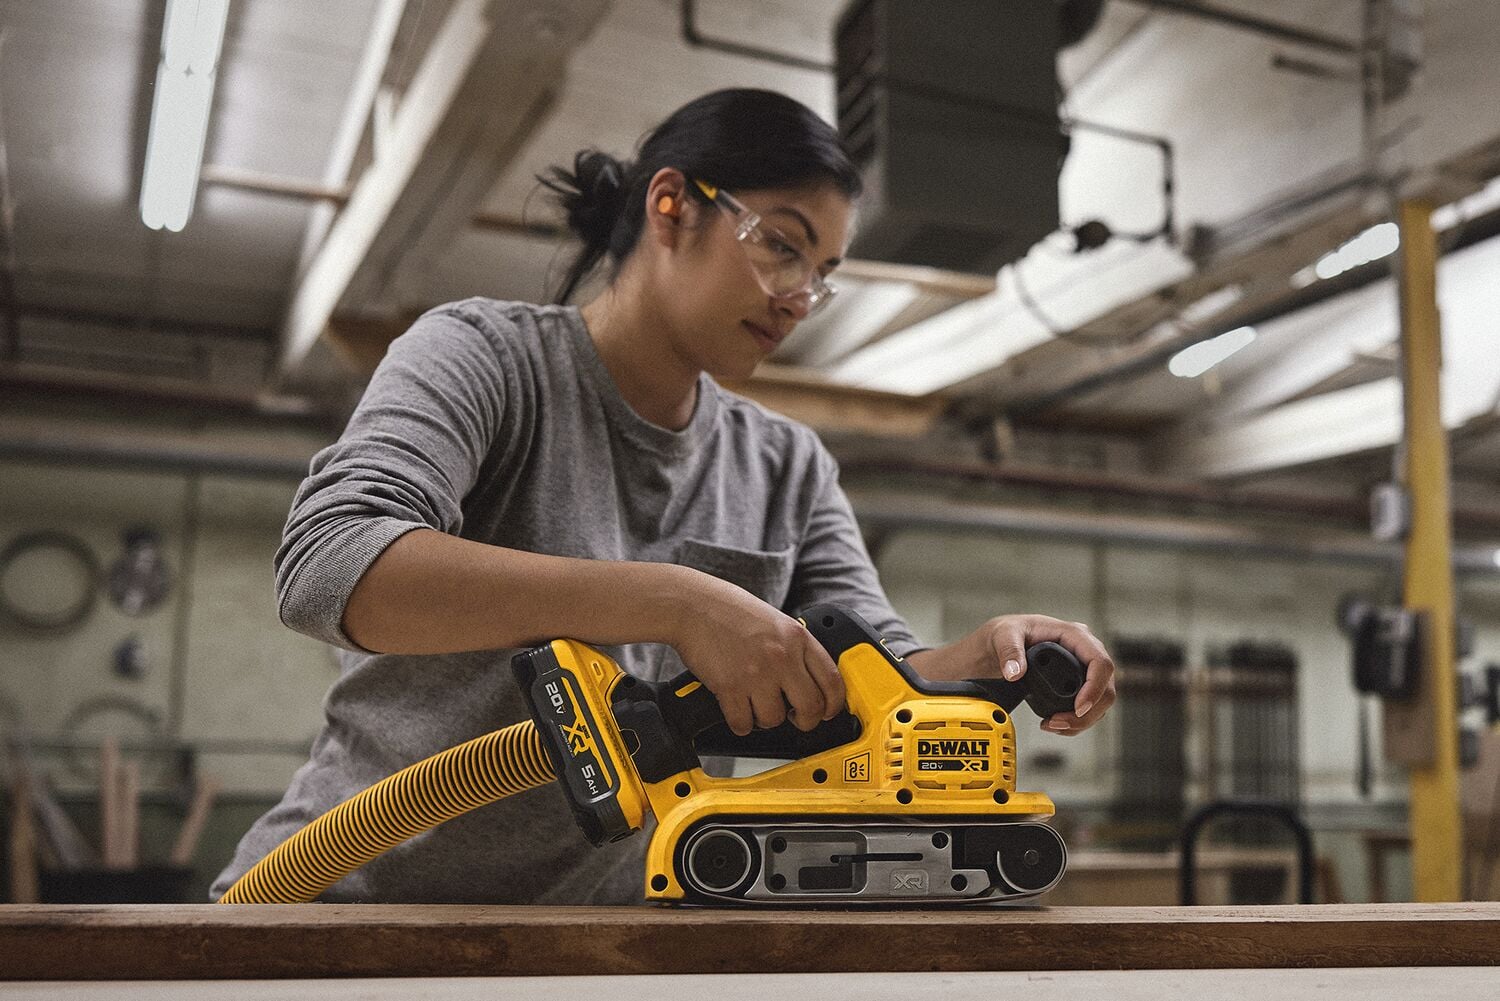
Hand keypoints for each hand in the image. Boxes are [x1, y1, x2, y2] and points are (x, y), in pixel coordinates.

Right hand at [669, 570, 845, 735]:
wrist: (691, 605)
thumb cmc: (729, 610)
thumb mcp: (775, 621)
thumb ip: (794, 648)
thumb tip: (810, 681)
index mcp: (797, 637)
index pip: (833, 681)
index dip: (833, 705)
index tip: (826, 712)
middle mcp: (781, 656)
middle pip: (811, 708)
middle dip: (804, 720)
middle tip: (795, 718)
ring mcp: (756, 672)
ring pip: (775, 719)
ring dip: (765, 719)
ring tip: (755, 704)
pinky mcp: (730, 687)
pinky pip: (743, 724)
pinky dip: (740, 723)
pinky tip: (736, 708)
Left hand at [983, 615, 1114, 733]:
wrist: (999, 644)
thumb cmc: (1007, 633)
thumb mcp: (1004, 635)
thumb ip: (1009, 651)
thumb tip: (1015, 673)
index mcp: (1073, 634)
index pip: (1100, 662)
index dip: (1095, 688)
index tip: (1078, 708)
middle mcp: (1083, 651)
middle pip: (1106, 687)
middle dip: (1087, 713)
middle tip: (1058, 723)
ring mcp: (1082, 668)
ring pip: (1100, 702)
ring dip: (1082, 721)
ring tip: (1052, 725)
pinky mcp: (1076, 684)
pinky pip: (1089, 707)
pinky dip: (1076, 721)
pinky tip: (1056, 724)